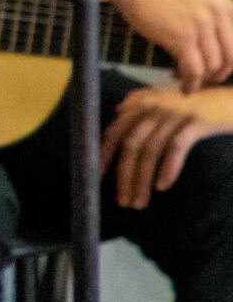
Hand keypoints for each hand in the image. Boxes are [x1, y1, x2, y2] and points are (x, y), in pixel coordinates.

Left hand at [101, 84, 232, 209]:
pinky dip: (168, 167)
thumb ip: (143, 102)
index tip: (98, 177)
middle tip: (123, 202)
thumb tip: (119, 109)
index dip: (104, 154)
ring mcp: (175, 113)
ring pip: (150, 150)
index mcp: (145, 103)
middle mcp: (155, 106)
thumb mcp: (171, 99)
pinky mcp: (197, 121)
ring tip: (139, 202)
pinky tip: (162, 186)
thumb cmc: (203, 102)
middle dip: (124, 175)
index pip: (116, 131)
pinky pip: (176, 146)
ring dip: (142, 179)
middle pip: (131, 145)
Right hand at [107, 0, 232, 91]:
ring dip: (203, 80)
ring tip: (190, 82)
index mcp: (224, 3)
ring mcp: (201, 26)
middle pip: (231, 57)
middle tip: (208, 80)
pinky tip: (185, 86)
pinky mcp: (182, 38)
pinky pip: (194, 69)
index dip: (230, 60)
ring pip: (213, 65)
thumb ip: (212, 12)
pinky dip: (191, 82)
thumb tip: (216, 38)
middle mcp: (218, 15)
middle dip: (220, 73)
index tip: (218, 68)